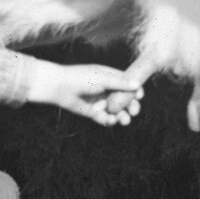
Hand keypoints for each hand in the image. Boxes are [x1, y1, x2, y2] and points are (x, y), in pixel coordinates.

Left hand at [28, 60, 146, 126]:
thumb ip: (120, 83)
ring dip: (123, 116)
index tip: (140, 96)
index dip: (135, 91)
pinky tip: (110, 121)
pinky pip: (105, 119)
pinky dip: (109, 121)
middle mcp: (107, 90)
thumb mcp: (102, 78)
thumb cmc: (81, 77)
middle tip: (134, 111)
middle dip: (131, 106)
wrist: (60, 86)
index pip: (128, 84)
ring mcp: (101, 101)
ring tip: (125, 121)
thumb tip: (138, 85)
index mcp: (111, 77)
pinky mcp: (93, 112)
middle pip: (125, 100)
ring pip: (117, 111)